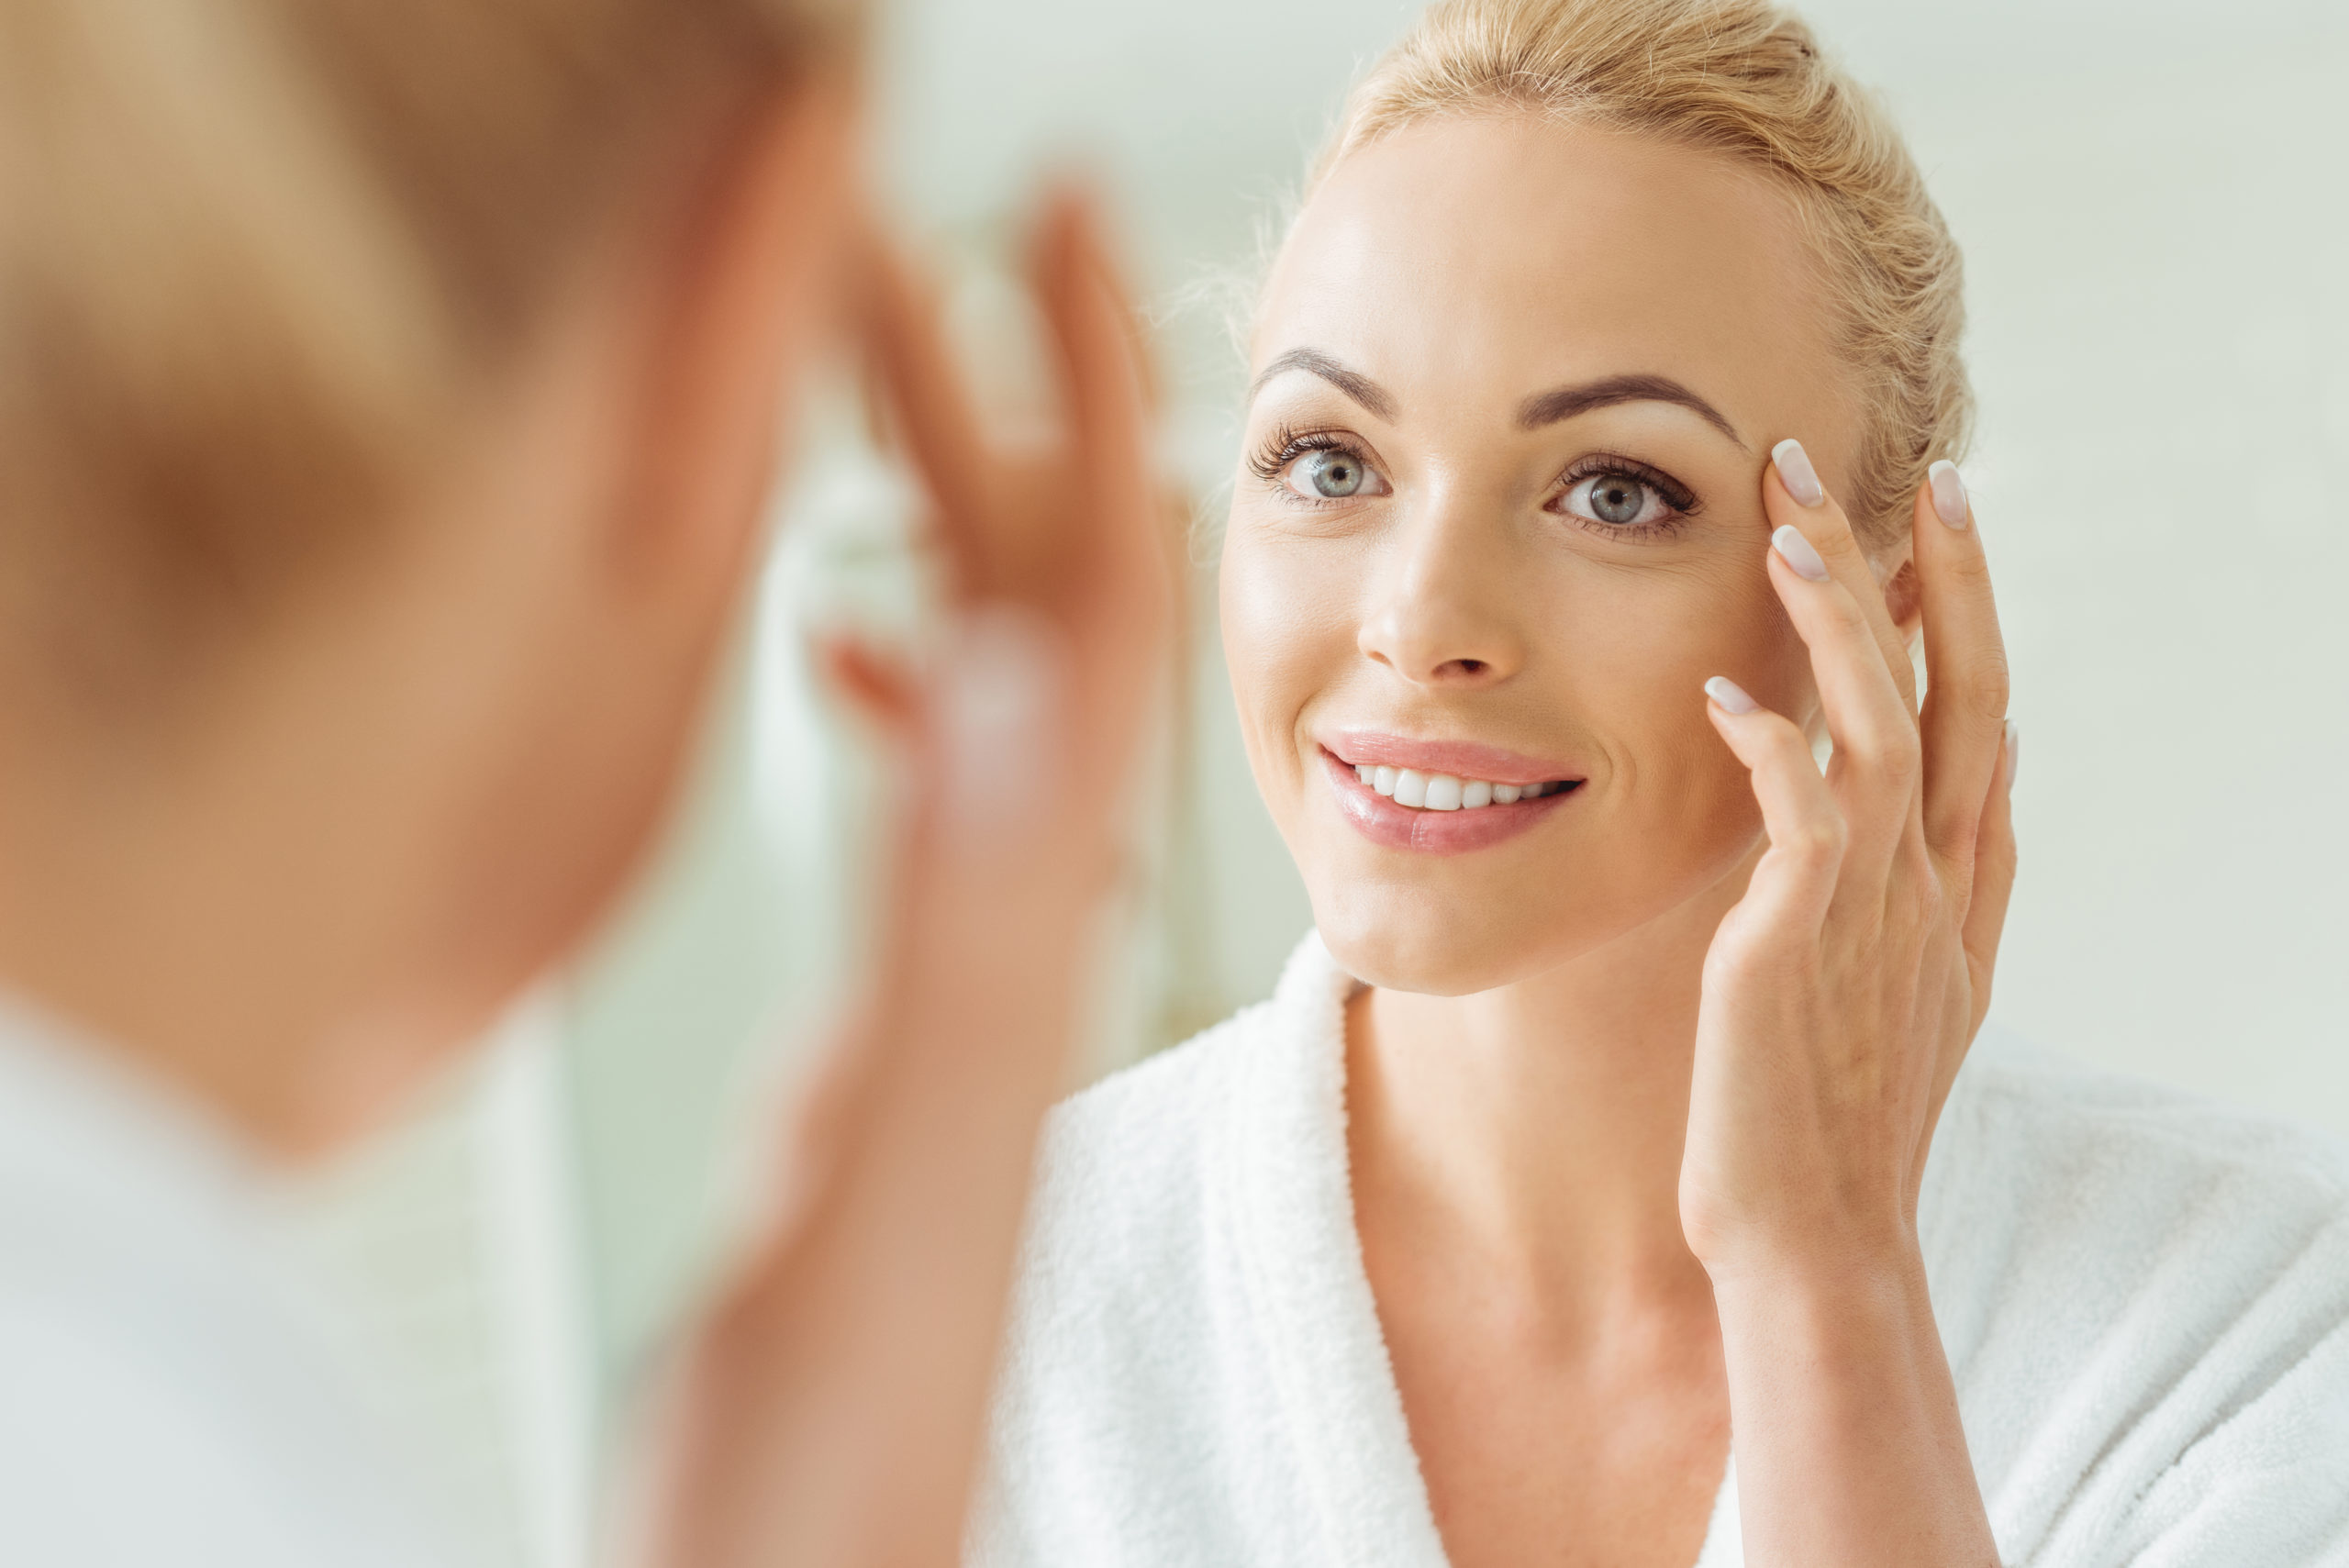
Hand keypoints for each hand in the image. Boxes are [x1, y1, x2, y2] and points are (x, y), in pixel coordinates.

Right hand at [634, 192, 1171, 1567]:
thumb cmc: (824, 1457)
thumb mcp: (871, 1186)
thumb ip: (958, 952)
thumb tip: (1032, 702)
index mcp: (1005, 949)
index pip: (1086, 625)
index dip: (1077, 415)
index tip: (1059, 233)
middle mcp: (999, 943)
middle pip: (1028, 626)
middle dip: (975, 419)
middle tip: (916, 240)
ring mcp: (955, 977)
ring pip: (991, 699)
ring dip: (947, 531)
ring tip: (888, 389)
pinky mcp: (908, 1038)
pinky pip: (945, 819)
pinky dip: (911, 703)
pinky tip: (868, 651)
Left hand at [1680, 443, 2015, 1279]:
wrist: (1814, 1239)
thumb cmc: (1832, 1115)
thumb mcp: (1907, 985)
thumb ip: (1935, 879)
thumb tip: (1975, 772)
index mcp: (1955, 888)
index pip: (1980, 716)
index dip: (1967, 610)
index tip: (1943, 508)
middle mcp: (1931, 888)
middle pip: (1955, 700)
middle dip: (1931, 579)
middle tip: (1898, 468)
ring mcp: (1874, 916)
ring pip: (1883, 732)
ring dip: (1843, 625)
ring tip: (1795, 528)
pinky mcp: (1795, 948)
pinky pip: (1800, 822)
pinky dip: (1771, 746)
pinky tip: (1724, 689)